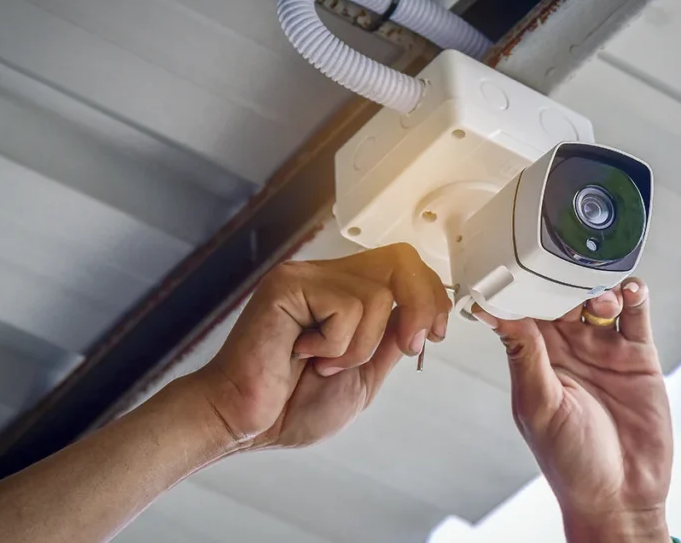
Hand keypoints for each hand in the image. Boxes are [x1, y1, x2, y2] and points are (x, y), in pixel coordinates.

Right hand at [190, 244, 450, 451]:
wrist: (245, 421)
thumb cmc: (291, 404)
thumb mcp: (364, 375)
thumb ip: (390, 342)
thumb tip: (422, 317)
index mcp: (344, 294)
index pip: (403, 266)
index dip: (431, 295)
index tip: (435, 333)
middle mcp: (326, 277)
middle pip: (400, 259)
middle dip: (421, 305)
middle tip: (408, 345)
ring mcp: (306, 277)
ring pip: (377, 295)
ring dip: (360, 347)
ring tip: (324, 363)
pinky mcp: (288, 286)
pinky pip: (346, 307)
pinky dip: (336, 345)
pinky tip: (303, 353)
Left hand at [473, 280, 671, 542]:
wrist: (622, 495)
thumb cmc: (570, 462)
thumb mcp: (539, 407)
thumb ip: (524, 357)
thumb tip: (497, 314)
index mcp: (536, 360)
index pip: (524, 311)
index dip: (522, 287)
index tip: (516, 262)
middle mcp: (568, 350)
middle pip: (563, 297)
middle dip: (563, 279)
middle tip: (566, 270)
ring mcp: (603, 350)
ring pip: (599, 300)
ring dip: (598, 288)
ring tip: (601, 300)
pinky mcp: (637, 356)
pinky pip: (635, 316)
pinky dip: (634, 296)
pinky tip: (630, 291)